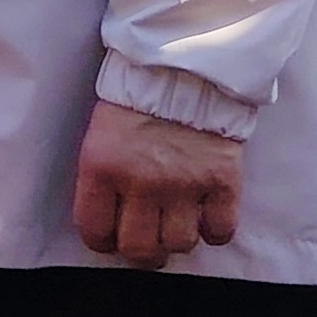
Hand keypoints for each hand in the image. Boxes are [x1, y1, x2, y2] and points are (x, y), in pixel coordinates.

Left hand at [70, 100, 242, 265]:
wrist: (185, 65)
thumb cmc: (137, 96)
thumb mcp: (101, 132)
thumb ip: (101, 176)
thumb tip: (107, 220)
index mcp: (102, 166)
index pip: (95, 231)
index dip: (103, 241)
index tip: (111, 236)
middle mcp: (141, 181)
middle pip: (139, 249)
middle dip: (142, 251)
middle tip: (147, 240)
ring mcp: (184, 183)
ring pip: (180, 245)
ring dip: (177, 240)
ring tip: (177, 223)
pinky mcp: (222, 181)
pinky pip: (220, 230)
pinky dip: (215, 230)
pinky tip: (207, 217)